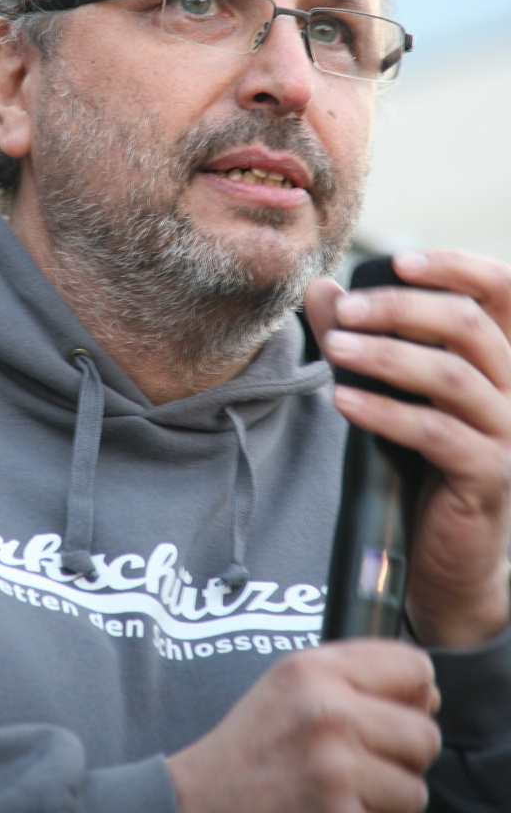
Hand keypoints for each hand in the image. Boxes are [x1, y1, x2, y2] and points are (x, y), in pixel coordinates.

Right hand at [168, 640, 440, 812]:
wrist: (202, 801)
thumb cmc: (253, 747)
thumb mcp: (290, 685)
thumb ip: (352, 676)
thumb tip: (429, 693)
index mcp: (314, 669)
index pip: (413, 666)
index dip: (414, 692)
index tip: (396, 710)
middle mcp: (328, 711)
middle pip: (424, 734)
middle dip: (403, 755)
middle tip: (363, 762)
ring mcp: (335, 766)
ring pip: (416, 787)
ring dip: (389, 797)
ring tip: (343, 789)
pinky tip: (332, 809)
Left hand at [305, 249, 510, 647]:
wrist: (446, 551)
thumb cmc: (421, 459)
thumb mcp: (391, 387)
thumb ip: (360, 337)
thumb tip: (321, 288)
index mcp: (500, 356)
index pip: (501, 290)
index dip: (456, 266)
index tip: (398, 261)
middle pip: (470, 325)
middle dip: (401, 309)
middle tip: (346, 312)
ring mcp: (508, 433)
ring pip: (452, 376)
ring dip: (386, 356)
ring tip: (334, 350)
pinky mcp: (489, 475)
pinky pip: (436, 433)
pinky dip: (385, 412)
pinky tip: (343, 401)